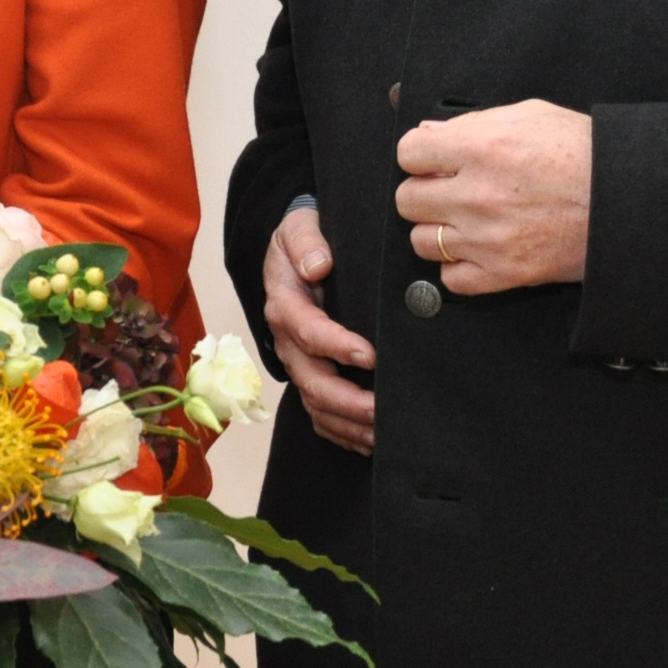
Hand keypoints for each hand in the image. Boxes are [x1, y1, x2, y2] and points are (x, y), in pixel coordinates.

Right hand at [261, 205, 374, 455]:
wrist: (298, 251)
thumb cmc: (304, 238)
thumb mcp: (299, 226)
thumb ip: (307, 242)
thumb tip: (318, 267)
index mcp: (284, 303)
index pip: (306, 330)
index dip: (335, 345)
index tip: (370, 355)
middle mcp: (287, 340)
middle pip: (310, 379)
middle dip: (346, 400)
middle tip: (381, 410)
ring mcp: (298, 362)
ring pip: (315, 404)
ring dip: (347, 423)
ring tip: (383, 433)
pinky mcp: (310, 376)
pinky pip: (320, 414)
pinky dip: (343, 433)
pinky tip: (371, 441)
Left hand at [396, 100, 591, 294]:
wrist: (631, 202)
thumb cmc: (588, 156)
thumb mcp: (532, 116)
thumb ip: (474, 122)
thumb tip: (431, 131)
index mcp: (483, 149)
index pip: (408, 153)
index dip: (419, 154)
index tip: (431, 159)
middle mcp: (479, 195)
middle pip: (407, 199)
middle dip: (425, 191)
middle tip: (448, 189)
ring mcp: (489, 239)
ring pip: (422, 240)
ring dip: (437, 229)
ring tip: (464, 219)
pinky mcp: (505, 273)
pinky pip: (450, 278)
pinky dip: (458, 266)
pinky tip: (476, 248)